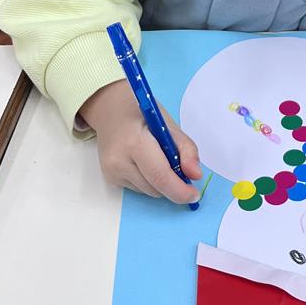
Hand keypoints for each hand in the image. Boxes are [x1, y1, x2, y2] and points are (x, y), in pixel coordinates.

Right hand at [79, 80, 201, 203]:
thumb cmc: (141, 114)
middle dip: (174, 185)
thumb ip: (186, 149)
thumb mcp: (169, 124)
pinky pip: (139, 189)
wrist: (110, 110)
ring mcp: (112, 172)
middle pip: (155, 188)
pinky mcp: (110, 179)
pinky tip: (144, 162)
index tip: (194, 194)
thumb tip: (196, 175)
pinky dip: (149, 181)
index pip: (160, 176)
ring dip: (161, 183)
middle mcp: (119, 161)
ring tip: (158, 158)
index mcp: (135, 143)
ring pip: (149, 191)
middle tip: (182, 170)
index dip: (180, 190)